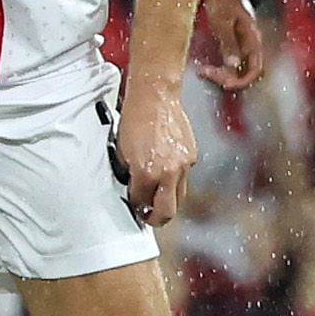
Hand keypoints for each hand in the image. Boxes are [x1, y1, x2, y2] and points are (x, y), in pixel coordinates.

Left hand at [117, 67, 195, 224]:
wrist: (155, 96)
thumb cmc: (135, 118)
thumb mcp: (122, 151)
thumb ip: (130, 174)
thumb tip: (135, 188)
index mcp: (146, 172)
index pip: (141, 202)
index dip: (136, 206)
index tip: (136, 208)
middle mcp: (168, 172)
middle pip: (168, 211)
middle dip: (158, 218)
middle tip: (150, 217)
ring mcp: (183, 164)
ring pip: (179, 195)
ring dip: (168, 198)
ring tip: (158, 194)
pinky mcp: (192, 155)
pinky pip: (184, 176)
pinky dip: (175, 177)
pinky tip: (166, 168)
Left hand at [194, 0, 267, 90]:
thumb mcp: (222, 21)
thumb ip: (229, 43)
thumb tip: (234, 65)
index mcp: (253, 38)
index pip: (255, 68)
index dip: (242, 80)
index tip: (224, 82)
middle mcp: (250, 43)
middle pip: (245, 72)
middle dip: (227, 77)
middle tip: (206, 73)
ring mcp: (241, 43)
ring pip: (236, 68)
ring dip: (221, 73)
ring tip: (203, 70)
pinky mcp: (232, 42)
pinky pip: (229, 61)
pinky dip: (218, 67)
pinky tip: (204, 65)